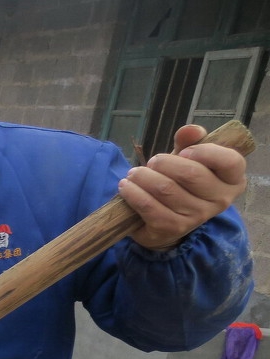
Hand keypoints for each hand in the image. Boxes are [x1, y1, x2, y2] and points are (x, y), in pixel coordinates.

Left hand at [119, 124, 246, 250]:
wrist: (166, 222)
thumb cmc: (182, 183)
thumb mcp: (189, 159)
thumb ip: (190, 141)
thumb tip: (190, 130)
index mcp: (232, 180)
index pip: (230, 161)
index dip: (204, 152)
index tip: (183, 151)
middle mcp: (220, 201)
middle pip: (191, 173)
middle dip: (164, 163)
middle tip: (152, 162)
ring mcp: (197, 217)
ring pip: (166, 189)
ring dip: (143, 177)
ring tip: (134, 174)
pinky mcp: (173, 228)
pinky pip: (149, 207)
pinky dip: (133, 193)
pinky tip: (126, 186)